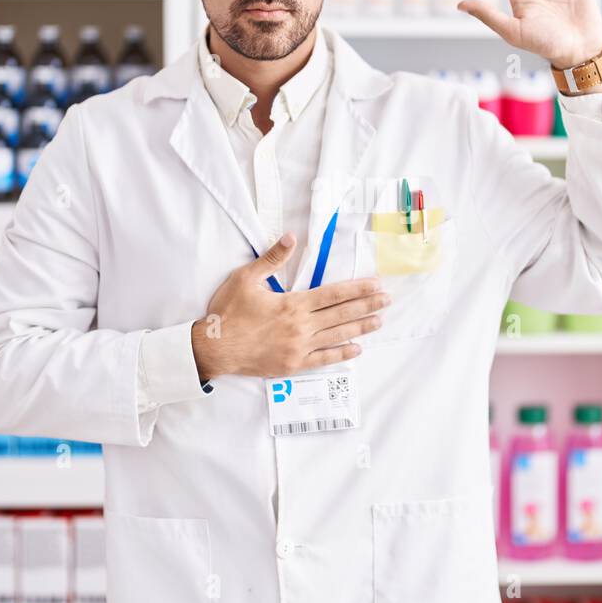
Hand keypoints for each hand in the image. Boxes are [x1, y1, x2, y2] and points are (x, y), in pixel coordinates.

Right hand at [191, 232, 390, 380]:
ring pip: (338, 335)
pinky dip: (342, 354)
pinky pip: (324, 359)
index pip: (333, 294)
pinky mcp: (293, 364)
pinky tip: (356, 349)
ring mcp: (299, 347)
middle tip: (387, 300)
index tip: (375, 284)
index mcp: (293, 304)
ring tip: (379, 321)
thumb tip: (291, 238)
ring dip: (361, 327)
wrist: (214, 348)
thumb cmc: (228, 312)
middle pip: (342, 314)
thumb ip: (272, 258)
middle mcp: (301, 326)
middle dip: (367, 305)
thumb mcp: (246, 278)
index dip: (357, 289)